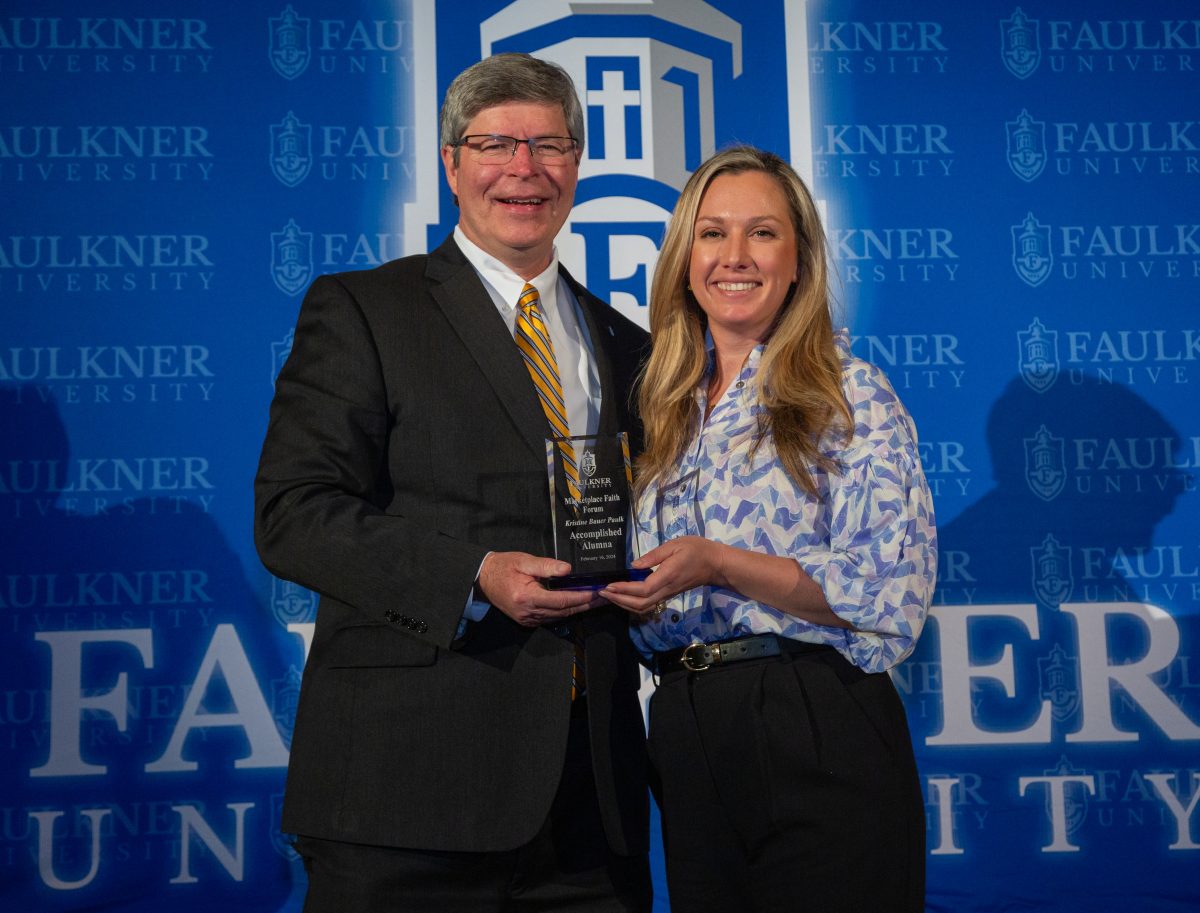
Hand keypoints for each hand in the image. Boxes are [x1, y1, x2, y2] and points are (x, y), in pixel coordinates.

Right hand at [477, 551, 600, 626]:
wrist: (483, 578)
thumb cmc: (504, 566)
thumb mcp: (524, 561)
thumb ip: (546, 565)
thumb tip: (567, 570)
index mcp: (527, 597)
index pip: (561, 600)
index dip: (581, 597)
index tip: (596, 592)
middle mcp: (528, 612)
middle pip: (563, 611)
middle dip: (585, 605)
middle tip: (604, 598)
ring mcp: (527, 619)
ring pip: (559, 616)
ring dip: (577, 608)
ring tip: (595, 600)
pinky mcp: (527, 620)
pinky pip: (550, 618)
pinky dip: (564, 611)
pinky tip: (576, 604)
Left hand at [600, 536, 725, 615]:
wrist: (716, 564)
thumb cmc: (697, 550)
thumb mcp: (675, 545)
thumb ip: (654, 555)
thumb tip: (634, 565)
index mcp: (668, 575)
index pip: (643, 589)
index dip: (624, 589)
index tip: (609, 584)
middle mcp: (666, 589)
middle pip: (640, 604)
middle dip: (619, 600)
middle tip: (603, 591)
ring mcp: (667, 594)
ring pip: (644, 607)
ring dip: (625, 604)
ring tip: (610, 595)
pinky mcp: (668, 594)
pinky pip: (648, 604)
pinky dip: (633, 604)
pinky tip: (624, 596)